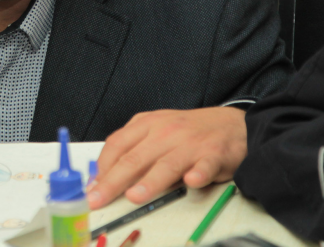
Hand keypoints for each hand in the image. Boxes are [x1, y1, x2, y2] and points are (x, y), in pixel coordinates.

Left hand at [87, 107, 246, 208]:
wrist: (232, 125)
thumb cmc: (188, 131)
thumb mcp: (156, 130)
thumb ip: (133, 148)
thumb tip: (105, 176)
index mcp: (148, 124)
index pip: (117, 144)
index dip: (102, 167)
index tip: (92, 186)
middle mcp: (166, 132)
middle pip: (135, 157)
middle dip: (113, 181)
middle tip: (98, 198)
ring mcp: (190, 143)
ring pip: (166, 164)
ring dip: (149, 181)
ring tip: (134, 196)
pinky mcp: (214, 155)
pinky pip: (204, 165)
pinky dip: (198, 174)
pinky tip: (191, 182)